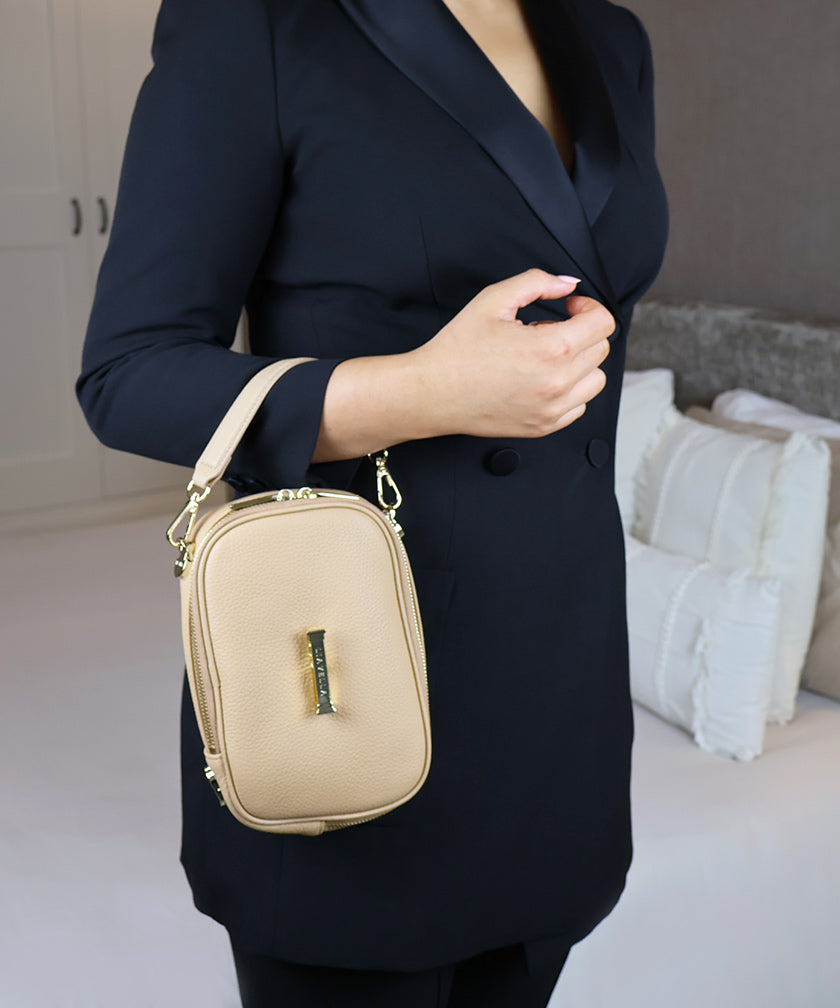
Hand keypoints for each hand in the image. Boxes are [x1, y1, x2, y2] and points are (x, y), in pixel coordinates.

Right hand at [410, 269, 614, 438]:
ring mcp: (553, 409)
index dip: (588, 307)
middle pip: (601, 349)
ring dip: (581, 363)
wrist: (433, 392)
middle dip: (581, 332)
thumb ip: (537, 282)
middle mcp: (558, 382)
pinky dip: (569, 390)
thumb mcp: (493, 300)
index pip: (603, 323)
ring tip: (547, 357)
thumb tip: (567, 284)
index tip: (570, 308)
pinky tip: (542, 379)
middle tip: (547, 330)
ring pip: (596, 380)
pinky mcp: (543, 426)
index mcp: (552, 349)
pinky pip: (579, 406)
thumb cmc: (457, 349)